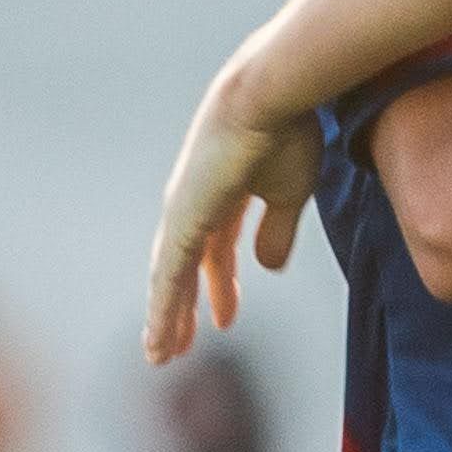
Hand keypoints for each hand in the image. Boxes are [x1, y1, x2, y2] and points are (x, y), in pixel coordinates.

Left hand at [144, 75, 321, 364]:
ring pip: (170, 279)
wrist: (271, 94)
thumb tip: (270, 267)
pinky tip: (160, 338)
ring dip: (167, 319)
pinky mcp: (182, 219)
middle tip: (179, 347)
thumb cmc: (288, 130)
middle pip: (184, 269)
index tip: (226, 319)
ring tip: (163, 357)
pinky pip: (169, 276)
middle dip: (183, 308)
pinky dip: (163, 310)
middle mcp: (194, 205)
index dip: (222, 286)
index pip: (217, 250)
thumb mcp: (291, 192)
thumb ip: (278, 230)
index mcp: (224, 195)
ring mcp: (184, 212)